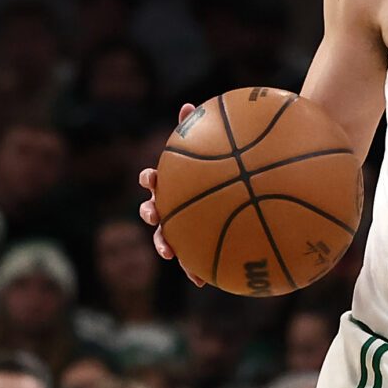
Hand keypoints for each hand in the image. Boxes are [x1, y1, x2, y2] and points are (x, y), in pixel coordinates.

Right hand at [136, 102, 205, 285]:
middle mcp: (169, 205)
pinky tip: (203, 282)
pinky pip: (192, 259)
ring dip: (164, 245)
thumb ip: (196, 130)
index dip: (149, 180)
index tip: (151, 179)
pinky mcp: (193, 246)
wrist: (238, 191)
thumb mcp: (210, 150)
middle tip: (153, 213)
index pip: (153, 180)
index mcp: (172, 184)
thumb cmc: (220, 169)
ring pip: (166, 237)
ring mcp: (179, 227)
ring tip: (170, 252)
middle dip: (150, 213)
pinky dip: (194, 270)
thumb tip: (187, 105)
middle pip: (152, 210)